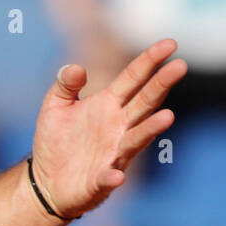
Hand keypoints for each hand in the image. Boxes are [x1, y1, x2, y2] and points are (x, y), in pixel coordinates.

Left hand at [30, 38, 187, 218]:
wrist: (46, 181)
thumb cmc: (56, 141)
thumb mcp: (54, 106)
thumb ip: (65, 85)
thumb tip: (76, 68)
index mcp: (107, 105)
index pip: (133, 78)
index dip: (150, 61)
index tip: (171, 44)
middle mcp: (118, 126)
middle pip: (144, 102)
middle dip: (161, 85)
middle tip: (180, 65)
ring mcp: (113, 153)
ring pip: (136, 139)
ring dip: (151, 129)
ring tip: (167, 117)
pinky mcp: (101, 180)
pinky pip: (109, 177)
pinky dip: (112, 176)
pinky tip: (117, 174)